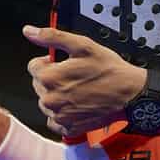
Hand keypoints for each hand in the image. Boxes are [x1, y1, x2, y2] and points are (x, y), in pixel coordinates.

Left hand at [24, 25, 145, 137]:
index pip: (33, 67)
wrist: (130, 94)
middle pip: (39, 85)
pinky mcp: (69, 128)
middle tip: (74, 75)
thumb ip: (51, 37)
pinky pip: (54, 121)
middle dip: (52, 78)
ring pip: (46, 102)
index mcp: (50, 78)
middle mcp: (50, 100)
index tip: (63, 63)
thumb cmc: (108, 70)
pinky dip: (62, 114)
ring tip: (77, 89)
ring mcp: (59, 116)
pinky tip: (76, 105)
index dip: (48, 62)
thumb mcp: (81, 45)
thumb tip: (29, 31)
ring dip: (56, 95)